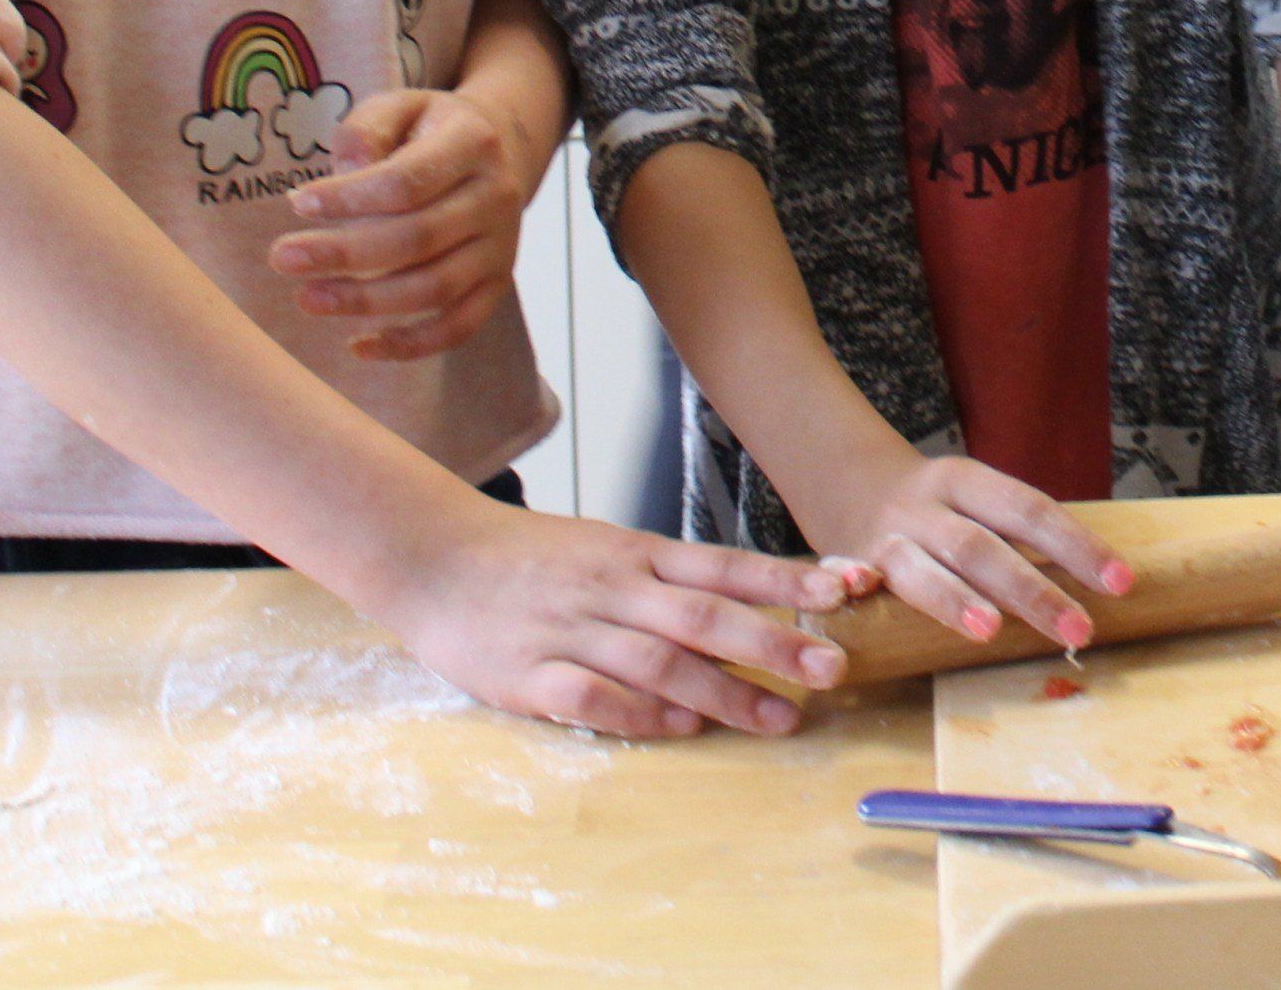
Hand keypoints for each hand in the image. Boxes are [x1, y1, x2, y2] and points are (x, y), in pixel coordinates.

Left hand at [269, 89, 532, 361]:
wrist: (494, 152)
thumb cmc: (427, 130)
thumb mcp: (399, 106)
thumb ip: (367, 129)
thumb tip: (348, 173)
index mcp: (474, 142)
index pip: (408, 181)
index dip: (349, 198)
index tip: (297, 203)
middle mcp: (497, 196)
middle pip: (418, 238)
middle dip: (344, 254)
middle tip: (282, 257)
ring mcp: (502, 246)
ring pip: (435, 288)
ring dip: (366, 301)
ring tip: (308, 298)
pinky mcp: (496, 284)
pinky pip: (459, 327)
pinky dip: (410, 345)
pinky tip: (358, 346)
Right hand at [374, 485, 866, 738]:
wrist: (435, 557)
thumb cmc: (533, 558)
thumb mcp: (608, 550)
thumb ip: (669, 581)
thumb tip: (745, 610)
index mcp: (638, 554)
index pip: (727, 565)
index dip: (788, 580)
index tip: (845, 590)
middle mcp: (616, 588)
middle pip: (707, 615)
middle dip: (775, 643)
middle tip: (832, 670)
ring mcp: (574, 631)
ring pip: (662, 660)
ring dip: (726, 692)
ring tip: (780, 718)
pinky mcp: (531, 675)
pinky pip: (594, 697)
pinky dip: (641, 714)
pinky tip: (682, 731)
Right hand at [793, 447, 1134, 649]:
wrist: (849, 485)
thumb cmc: (938, 513)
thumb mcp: (976, 506)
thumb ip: (1018, 539)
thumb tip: (1098, 585)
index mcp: (969, 481)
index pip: (1031, 509)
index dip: (1076, 546)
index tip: (1121, 582)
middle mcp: (929, 504)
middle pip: (984, 545)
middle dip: (1033, 589)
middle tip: (1079, 630)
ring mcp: (890, 537)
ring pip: (925, 567)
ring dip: (957, 600)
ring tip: (992, 630)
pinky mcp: (853, 568)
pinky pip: (863, 585)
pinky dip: (871, 596)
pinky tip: (891, 618)